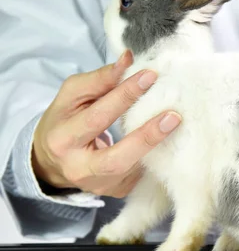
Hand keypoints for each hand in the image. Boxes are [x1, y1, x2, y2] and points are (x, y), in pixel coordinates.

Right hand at [32, 51, 181, 197]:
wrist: (51, 161)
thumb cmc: (65, 121)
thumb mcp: (72, 96)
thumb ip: (100, 79)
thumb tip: (128, 59)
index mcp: (62, 139)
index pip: (98, 117)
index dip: (124, 96)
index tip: (151, 76)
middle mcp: (79, 169)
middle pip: (116, 158)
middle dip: (147, 136)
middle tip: (174, 116)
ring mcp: (100, 186)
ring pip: (133, 170)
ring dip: (156, 146)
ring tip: (175, 124)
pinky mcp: (117, 191)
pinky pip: (141, 175)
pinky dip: (156, 156)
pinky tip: (170, 140)